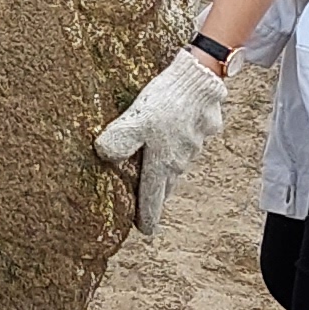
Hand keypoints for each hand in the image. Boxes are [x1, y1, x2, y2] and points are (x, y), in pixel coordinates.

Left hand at [92, 49, 225, 234]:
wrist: (201, 78)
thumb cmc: (167, 100)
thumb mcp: (136, 120)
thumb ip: (119, 140)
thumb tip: (103, 154)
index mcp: (162, 162)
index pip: (152, 198)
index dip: (148, 216)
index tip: (146, 231)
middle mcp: (180, 159)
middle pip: (166, 184)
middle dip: (158, 195)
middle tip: (151, 205)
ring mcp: (195, 145)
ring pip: (179, 163)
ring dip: (169, 169)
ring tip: (159, 172)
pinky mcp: (206, 128)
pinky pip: (192, 141)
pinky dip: (183, 143)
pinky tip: (178, 135)